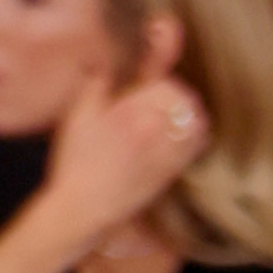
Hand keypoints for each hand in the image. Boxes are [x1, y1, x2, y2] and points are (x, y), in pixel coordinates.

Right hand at [46, 68, 209, 249]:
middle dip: (181, 97)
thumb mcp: (77, 116)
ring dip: (192, 116)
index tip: (155, 84)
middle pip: (188, 103)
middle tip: (170, 98)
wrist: (84, 207)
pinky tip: (182, 137)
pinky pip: (195, 150)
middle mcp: (154, 131)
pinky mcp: (170, 174)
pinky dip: (195, 138)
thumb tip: (102, 65)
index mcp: (132, 111)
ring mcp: (166, 154)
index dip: (165, 82)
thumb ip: (94, 85)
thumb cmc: (75, 161)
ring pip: (197, 126)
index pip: (169, 86)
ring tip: (180, 116)